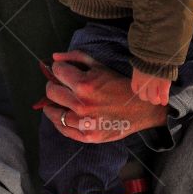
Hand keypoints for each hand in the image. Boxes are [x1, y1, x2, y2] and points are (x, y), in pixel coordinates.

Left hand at [33, 50, 167, 142]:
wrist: (141, 108)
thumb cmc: (119, 84)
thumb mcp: (100, 66)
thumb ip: (75, 58)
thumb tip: (54, 57)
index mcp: (84, 84)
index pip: (57, 71)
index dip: (57, 68)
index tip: (61, 71)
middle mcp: (81, 104)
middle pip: (51, 92)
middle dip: (53, 85)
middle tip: (59, 85)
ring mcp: (84, 123)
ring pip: (53, 113)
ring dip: (52, 105)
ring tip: (58, 102)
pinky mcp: (88, 136)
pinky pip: (63, 129)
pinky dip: (59, 122)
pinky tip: (62, 115)